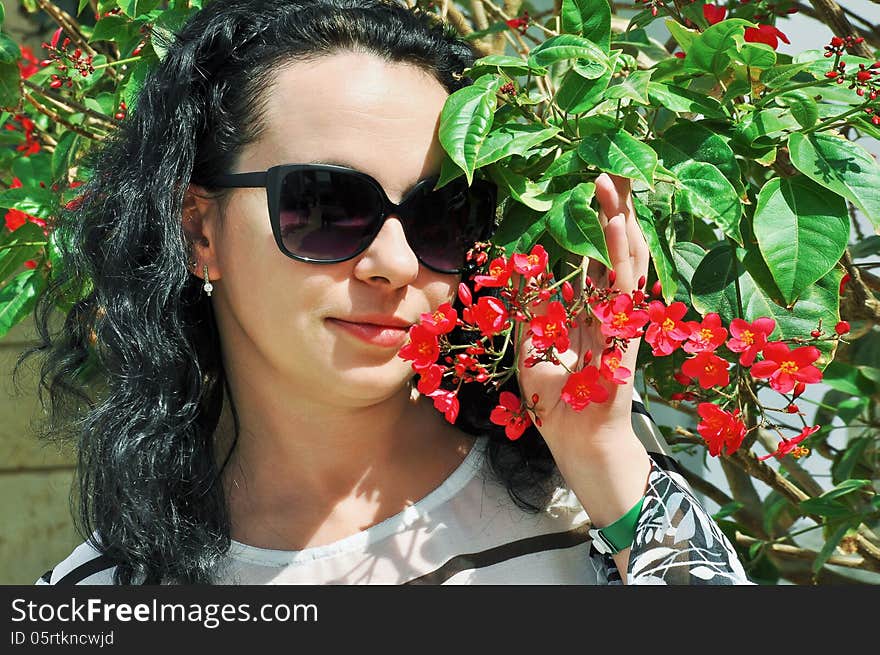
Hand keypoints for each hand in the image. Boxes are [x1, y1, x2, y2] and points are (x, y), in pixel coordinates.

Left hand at [514, 173, 650, 456]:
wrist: (577, 443)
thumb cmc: (557, 403)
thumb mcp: (532, 349)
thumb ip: (531, 312)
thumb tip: (524, 274)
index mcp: (589, 312)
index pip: (595, 259)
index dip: (594, 227)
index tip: (588, 193)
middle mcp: (609, 310)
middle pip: (615, 251)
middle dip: (614, 213)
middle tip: (609, 173)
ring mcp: (621, 320)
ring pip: (627, 260)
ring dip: (621, 221)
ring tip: (615, 183)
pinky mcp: (626, 334)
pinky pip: (624, 289)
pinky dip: (621, 256)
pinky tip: (619, 225)